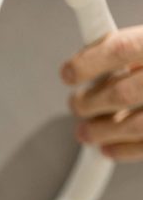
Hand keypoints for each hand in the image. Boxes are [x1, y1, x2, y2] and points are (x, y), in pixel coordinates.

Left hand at [62, 24, 142, 160]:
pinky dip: (120, 150)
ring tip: (84, 131)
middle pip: (120, 93)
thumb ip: (127, 50)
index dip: (87, 63)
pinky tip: (106, 147)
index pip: (121, 50)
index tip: (68, 73)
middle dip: (88, 103)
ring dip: (98, 131)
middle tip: (75, 103)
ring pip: (131, 125)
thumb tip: (88, 56)